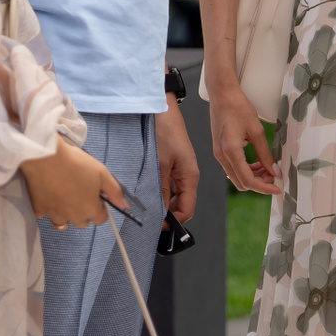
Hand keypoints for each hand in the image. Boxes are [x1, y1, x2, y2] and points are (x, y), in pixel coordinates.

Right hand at [21, 140, 122, 229]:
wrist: (45, 156)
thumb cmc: (76, 163)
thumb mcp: (102, 173)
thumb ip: (115, 191)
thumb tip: (126, 206)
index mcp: (89, 209)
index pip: (101, 219)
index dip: (100, 207)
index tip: (95, 195)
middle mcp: (73, 217)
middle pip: (82, 223)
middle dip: (84, 212)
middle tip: (79, 193)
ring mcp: (54, 214)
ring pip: (63, 223)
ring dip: (66, 214)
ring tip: (63, 197)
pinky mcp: (38, 209)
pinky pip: (45, 214)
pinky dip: (48, 208)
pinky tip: (48, 194)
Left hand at [156, 94, 200, 222]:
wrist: (161, 108)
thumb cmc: (164, 131)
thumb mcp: (160, 164)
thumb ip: (162, 190)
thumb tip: (161, 212)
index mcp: (190, 176)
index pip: (187, 209)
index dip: (174, 222)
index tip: (157, 227)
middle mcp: (188, 174)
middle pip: (181, 203)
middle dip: (167, 213)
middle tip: (148, 217)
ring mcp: (180, 169)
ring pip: (173, 194)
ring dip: (162, 200)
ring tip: (145, 202)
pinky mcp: (172, 163)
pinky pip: (168, 183)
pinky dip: (159, 189)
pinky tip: (147, 188)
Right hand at [207, 77, 281, 195]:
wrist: (222, 93)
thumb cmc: (238, 107)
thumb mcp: (256, 130)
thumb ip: (265, 154)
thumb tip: (274, 171)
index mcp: (230, 151)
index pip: (248, 180)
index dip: (264, 188)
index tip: (277, 188)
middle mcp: (221, 156)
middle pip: (241, 182)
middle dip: (259, 183)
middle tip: (274, 175)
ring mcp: (218, 153)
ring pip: (236, 176)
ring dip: (252, 176)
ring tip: (267, 168)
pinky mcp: (219, 149)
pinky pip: (232, 167)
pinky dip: (245, 169)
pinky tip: (256, 161)